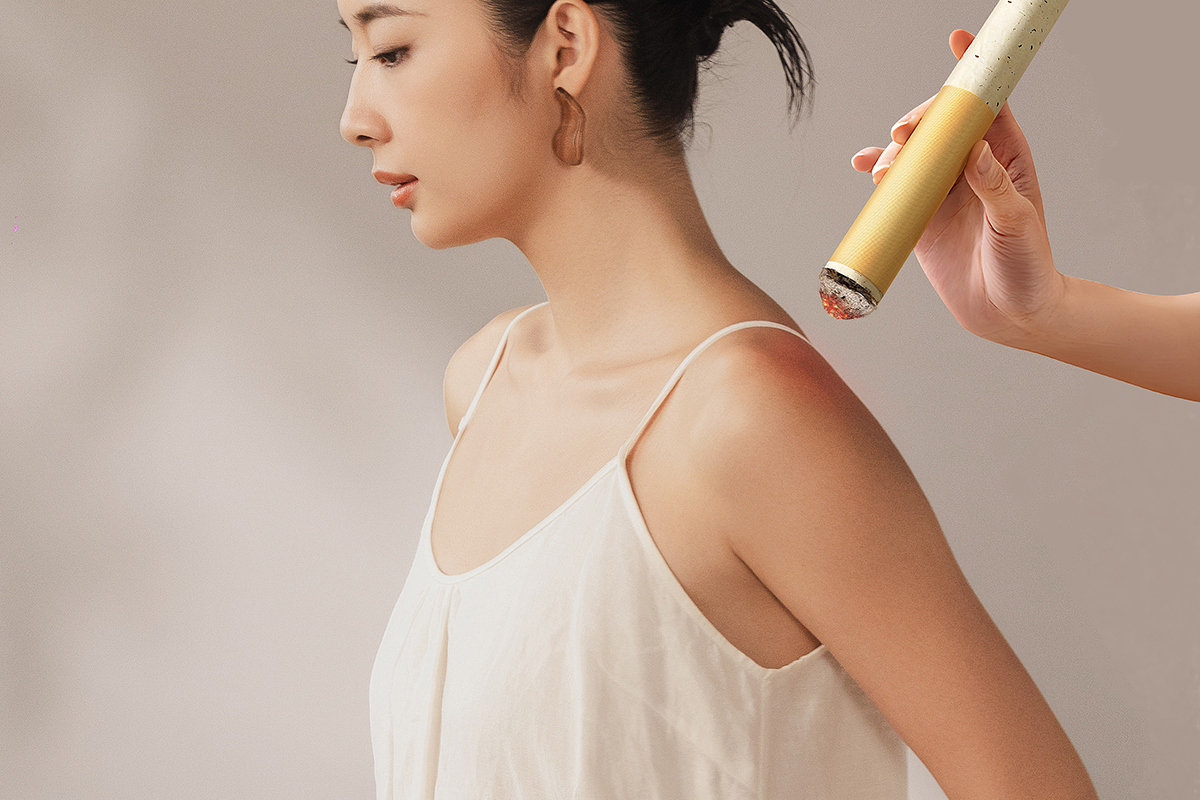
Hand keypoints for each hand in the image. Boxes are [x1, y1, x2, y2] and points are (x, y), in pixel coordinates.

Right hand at [851, 30, 1063, 344]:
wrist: (1009, 315)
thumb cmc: (1029, 267)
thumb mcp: (1018, 224)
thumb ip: (996, 186)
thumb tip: (975, 150)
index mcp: (1006, 158)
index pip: (987, 106)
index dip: (972, 75)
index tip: (957, 41)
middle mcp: (973, 169)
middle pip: (941, 126)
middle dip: (918, 121)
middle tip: (903, 135)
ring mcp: (945, 191)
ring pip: (914, 153)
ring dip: (894, 152)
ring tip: (884, 170)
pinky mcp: (922, 218)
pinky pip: (896, 187)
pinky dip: (878, 174)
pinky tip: (864, 166)